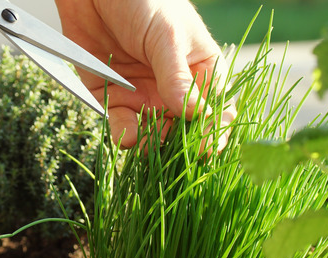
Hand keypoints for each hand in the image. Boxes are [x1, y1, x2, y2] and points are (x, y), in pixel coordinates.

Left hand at [54, 0, 234, 149]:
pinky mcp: (111, 97)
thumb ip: (177, 77)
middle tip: (175, 151)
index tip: (209, 145)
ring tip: (149, 145)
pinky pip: (121, 125)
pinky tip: (128, 137)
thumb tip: (198, 115)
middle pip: (184, 129)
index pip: (216, 108)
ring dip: (153, 144)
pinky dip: (125, 135)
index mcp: (199, 69)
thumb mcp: (166, 37)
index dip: (214, 130)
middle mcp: (173, 87)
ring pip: (154, 134)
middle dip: (181, 143)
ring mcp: (143, 94)